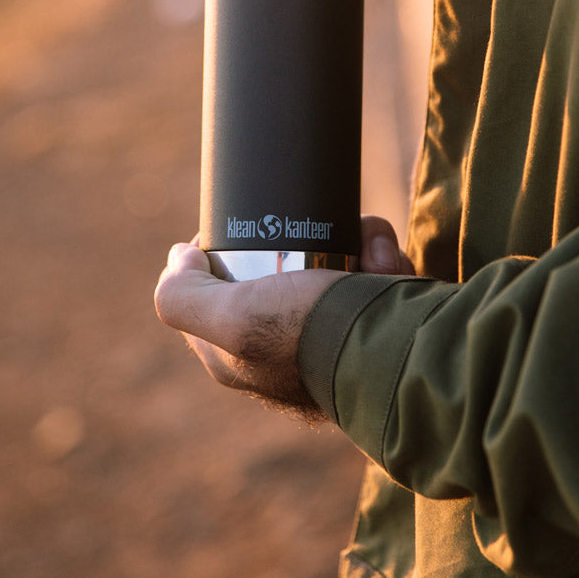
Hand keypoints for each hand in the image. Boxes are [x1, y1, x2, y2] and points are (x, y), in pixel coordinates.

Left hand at [153, 216, 414, 419]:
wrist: (401, 357)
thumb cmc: (312, 335)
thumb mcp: (231, 318)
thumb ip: (184, 296)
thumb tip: (177, 259)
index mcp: (236, 355)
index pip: (212, 291)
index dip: (224, 248)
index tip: (248, 220)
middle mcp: (280, 350)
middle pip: (279, 268)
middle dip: (308, 239)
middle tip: (326, 232)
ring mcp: (329, 339)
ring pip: (333, 263)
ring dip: (356, 244)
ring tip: (368, 250)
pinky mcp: (373, 325)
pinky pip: (372, 273)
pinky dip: (382, 261)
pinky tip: (386, 266)